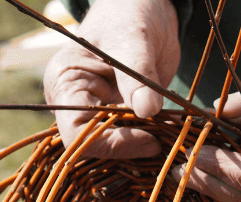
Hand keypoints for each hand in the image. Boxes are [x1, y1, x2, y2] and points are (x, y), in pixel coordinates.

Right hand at [43, 0, 179, 158]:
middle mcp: (75, 105)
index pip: (77, 133)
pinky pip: (134, 140)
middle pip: (97, 146)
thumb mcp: (134, 38)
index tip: (148, 139)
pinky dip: (155, 138)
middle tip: (168, 140)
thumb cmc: (130, 12)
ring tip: (174, 134)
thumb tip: (147, 111)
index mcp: (65, 84)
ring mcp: (97, 114)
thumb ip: (138, 75)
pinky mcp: (119, 119)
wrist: (145, 8)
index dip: (111, 144)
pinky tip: (175, 130)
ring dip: (146, 147)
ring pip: (118, 148)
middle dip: (132, 148)